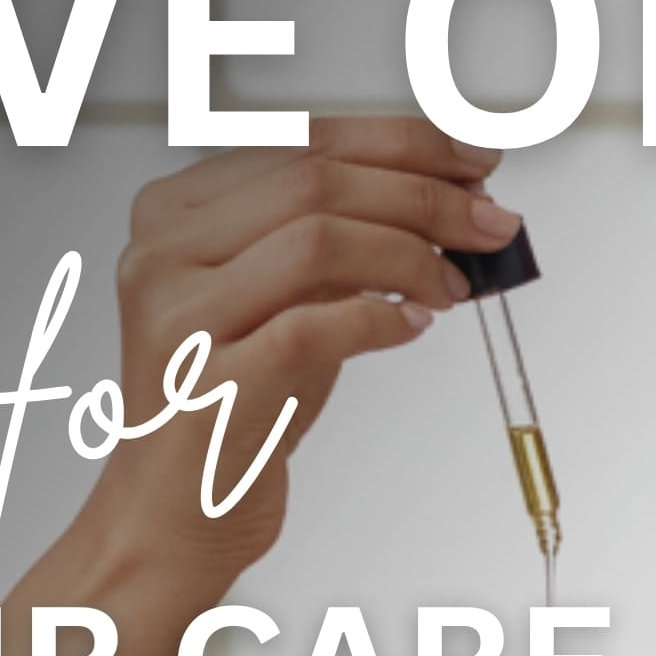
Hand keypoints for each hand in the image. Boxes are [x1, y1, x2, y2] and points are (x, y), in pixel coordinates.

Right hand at [84, 117, 517, 593]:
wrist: (175, 514)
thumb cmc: (236, 409)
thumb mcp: (286, 304)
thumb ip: (339, 245)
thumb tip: (446, 200)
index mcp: (175, 211)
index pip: (302, 141)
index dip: (402, 142)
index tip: (473, 160)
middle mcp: (164, 251)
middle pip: (317, 182)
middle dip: (424, 195)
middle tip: (492, 221)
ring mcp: (182, 317)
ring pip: (316, 240)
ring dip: (410, 254)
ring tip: (457, 285)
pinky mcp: (211, 383)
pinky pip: (313, 327)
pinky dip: (379, 319)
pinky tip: (415, 325)